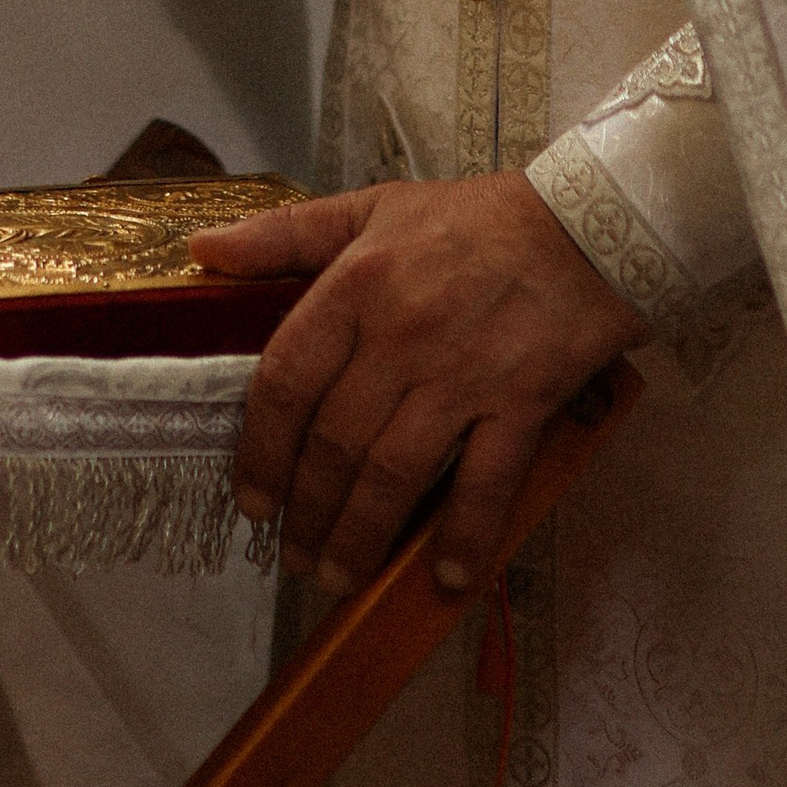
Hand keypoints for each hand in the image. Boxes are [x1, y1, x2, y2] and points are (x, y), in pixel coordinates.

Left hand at [192, 172, 647, 600]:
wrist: (585, 225)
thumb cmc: (470, 220)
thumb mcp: (371, 209)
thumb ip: (284, 235)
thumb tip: (201, 251)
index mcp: (358, 284)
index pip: (287, 380)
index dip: (260, 451)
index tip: (250, 500)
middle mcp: (402, 335)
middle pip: (335, 442)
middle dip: (305, 510)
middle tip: (292, 554)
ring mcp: (464, 375)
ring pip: (394, 473)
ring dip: (360, 536)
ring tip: (337, 575)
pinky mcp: (521, 404)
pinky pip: (485, 483)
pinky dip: (462, 536)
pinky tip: (442, 577)